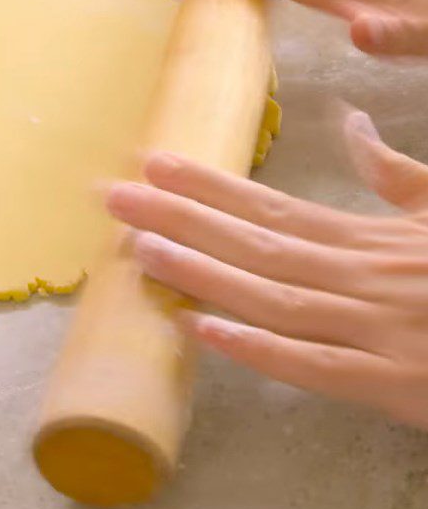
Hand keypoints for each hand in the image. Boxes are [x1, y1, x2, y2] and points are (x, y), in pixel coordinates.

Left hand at [106, 110, 427, 427]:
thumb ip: (395, 173)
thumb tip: (352, 121)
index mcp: (368, 238)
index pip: (272, 204)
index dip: (210, 184)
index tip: (155, 163)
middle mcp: (359, 278)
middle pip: (255, 243)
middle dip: (181, 219)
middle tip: (114, 198)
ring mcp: (373, 332)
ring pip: (272, 298)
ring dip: (202, 274)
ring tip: (140, 251)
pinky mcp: (391, 386)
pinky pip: (313, 367)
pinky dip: (258, 351)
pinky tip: (201, 331)